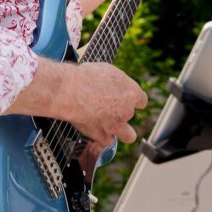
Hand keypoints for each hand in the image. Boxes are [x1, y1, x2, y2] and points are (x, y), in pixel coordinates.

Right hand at [7, 59, 146, 146]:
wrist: (70, 91)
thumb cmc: (85, 77)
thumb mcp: (106, 70)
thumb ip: (115, 82)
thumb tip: (113, 85)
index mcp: (132, 92)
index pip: (141, 100)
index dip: (132, 99)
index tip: (124, 97)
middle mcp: (127, 111)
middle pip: (131, 115)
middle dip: (123, 112)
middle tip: (111, 107)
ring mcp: (116, 125)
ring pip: (129, 136)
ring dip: (122, 131)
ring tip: (110, 125)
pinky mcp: (102, 135)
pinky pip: (107, 141)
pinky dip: (102, 136)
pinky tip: (95, 128)